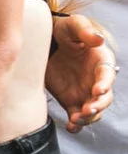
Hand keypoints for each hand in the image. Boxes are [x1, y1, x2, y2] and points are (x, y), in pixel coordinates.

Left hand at [49, 11, 115, 130]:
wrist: (45, 42)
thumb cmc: (64, 31)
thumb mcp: (73, 25)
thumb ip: (84, 31)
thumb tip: (98, 39)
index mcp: (102, 62)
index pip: (108, 75)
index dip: (105, 84)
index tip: (98, 90)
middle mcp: (97, 81)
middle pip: (104, 98)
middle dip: (98, 106)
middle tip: (87, 110)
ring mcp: (85, 93)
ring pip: (93, 111)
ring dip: (88, 118)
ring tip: (76, 120)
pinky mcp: (71, 101)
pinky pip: (77, 116)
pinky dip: (77, 125)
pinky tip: (71, 128)